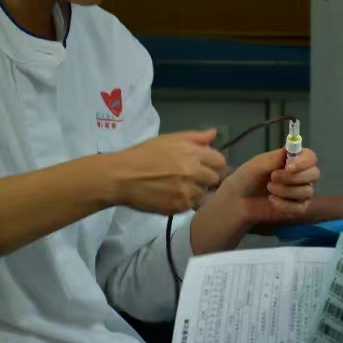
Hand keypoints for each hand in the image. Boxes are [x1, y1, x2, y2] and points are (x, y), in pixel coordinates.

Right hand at [109, 129, 226, 213]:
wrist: (122, 176)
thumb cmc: (144, 154)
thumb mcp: (169, 139)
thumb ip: (195, 137)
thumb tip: (213, 135)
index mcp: (193, 154)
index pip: (220, 161)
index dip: (212, 163)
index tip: (203, 165)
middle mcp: (194, 173)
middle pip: (215, 179)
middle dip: (205, 178)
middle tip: (190, 177)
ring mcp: (187, 192)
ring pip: (204, 194)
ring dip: (196, 191)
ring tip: (179, 186)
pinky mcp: (179, 207)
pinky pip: (191, 205)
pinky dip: (184, 202)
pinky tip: (171, 195)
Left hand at [216, 148, 320, 223]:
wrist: (238, 200)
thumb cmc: (247, 177)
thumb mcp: (257, 164)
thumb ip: (275, 158)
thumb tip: (291, 153)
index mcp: (293, 160)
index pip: (310, 157)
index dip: (304, 161)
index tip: (288, 166)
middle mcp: (301, 175)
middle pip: (314, 174)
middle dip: (293, 177)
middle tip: (272, 177)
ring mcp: (301, 192)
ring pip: (307, 192)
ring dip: (286, 191)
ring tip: (269, 189)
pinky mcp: (297, 208)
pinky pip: (300, 207)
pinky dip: (284, 205)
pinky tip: (272, 201)